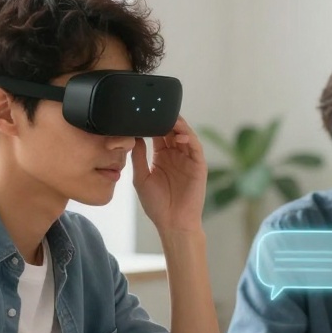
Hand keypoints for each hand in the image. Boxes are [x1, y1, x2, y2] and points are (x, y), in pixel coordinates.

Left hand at [132, 117, 207, 233]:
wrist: (172, 222)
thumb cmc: (156, 204)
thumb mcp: (141, 177)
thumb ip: (138, 157)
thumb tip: (133, 137)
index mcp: (162, 157)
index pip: (159, 134)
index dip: (153, 123)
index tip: (143, 113)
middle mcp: (176, 155)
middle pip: (173, 131)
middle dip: (166, 119)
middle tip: (157, 110)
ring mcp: (188, 159)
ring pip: (185, 135)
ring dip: (179, 126)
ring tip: (169, 118)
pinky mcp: (198, 166)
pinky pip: (195, 147)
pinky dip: (189, 138)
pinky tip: (180, 135)